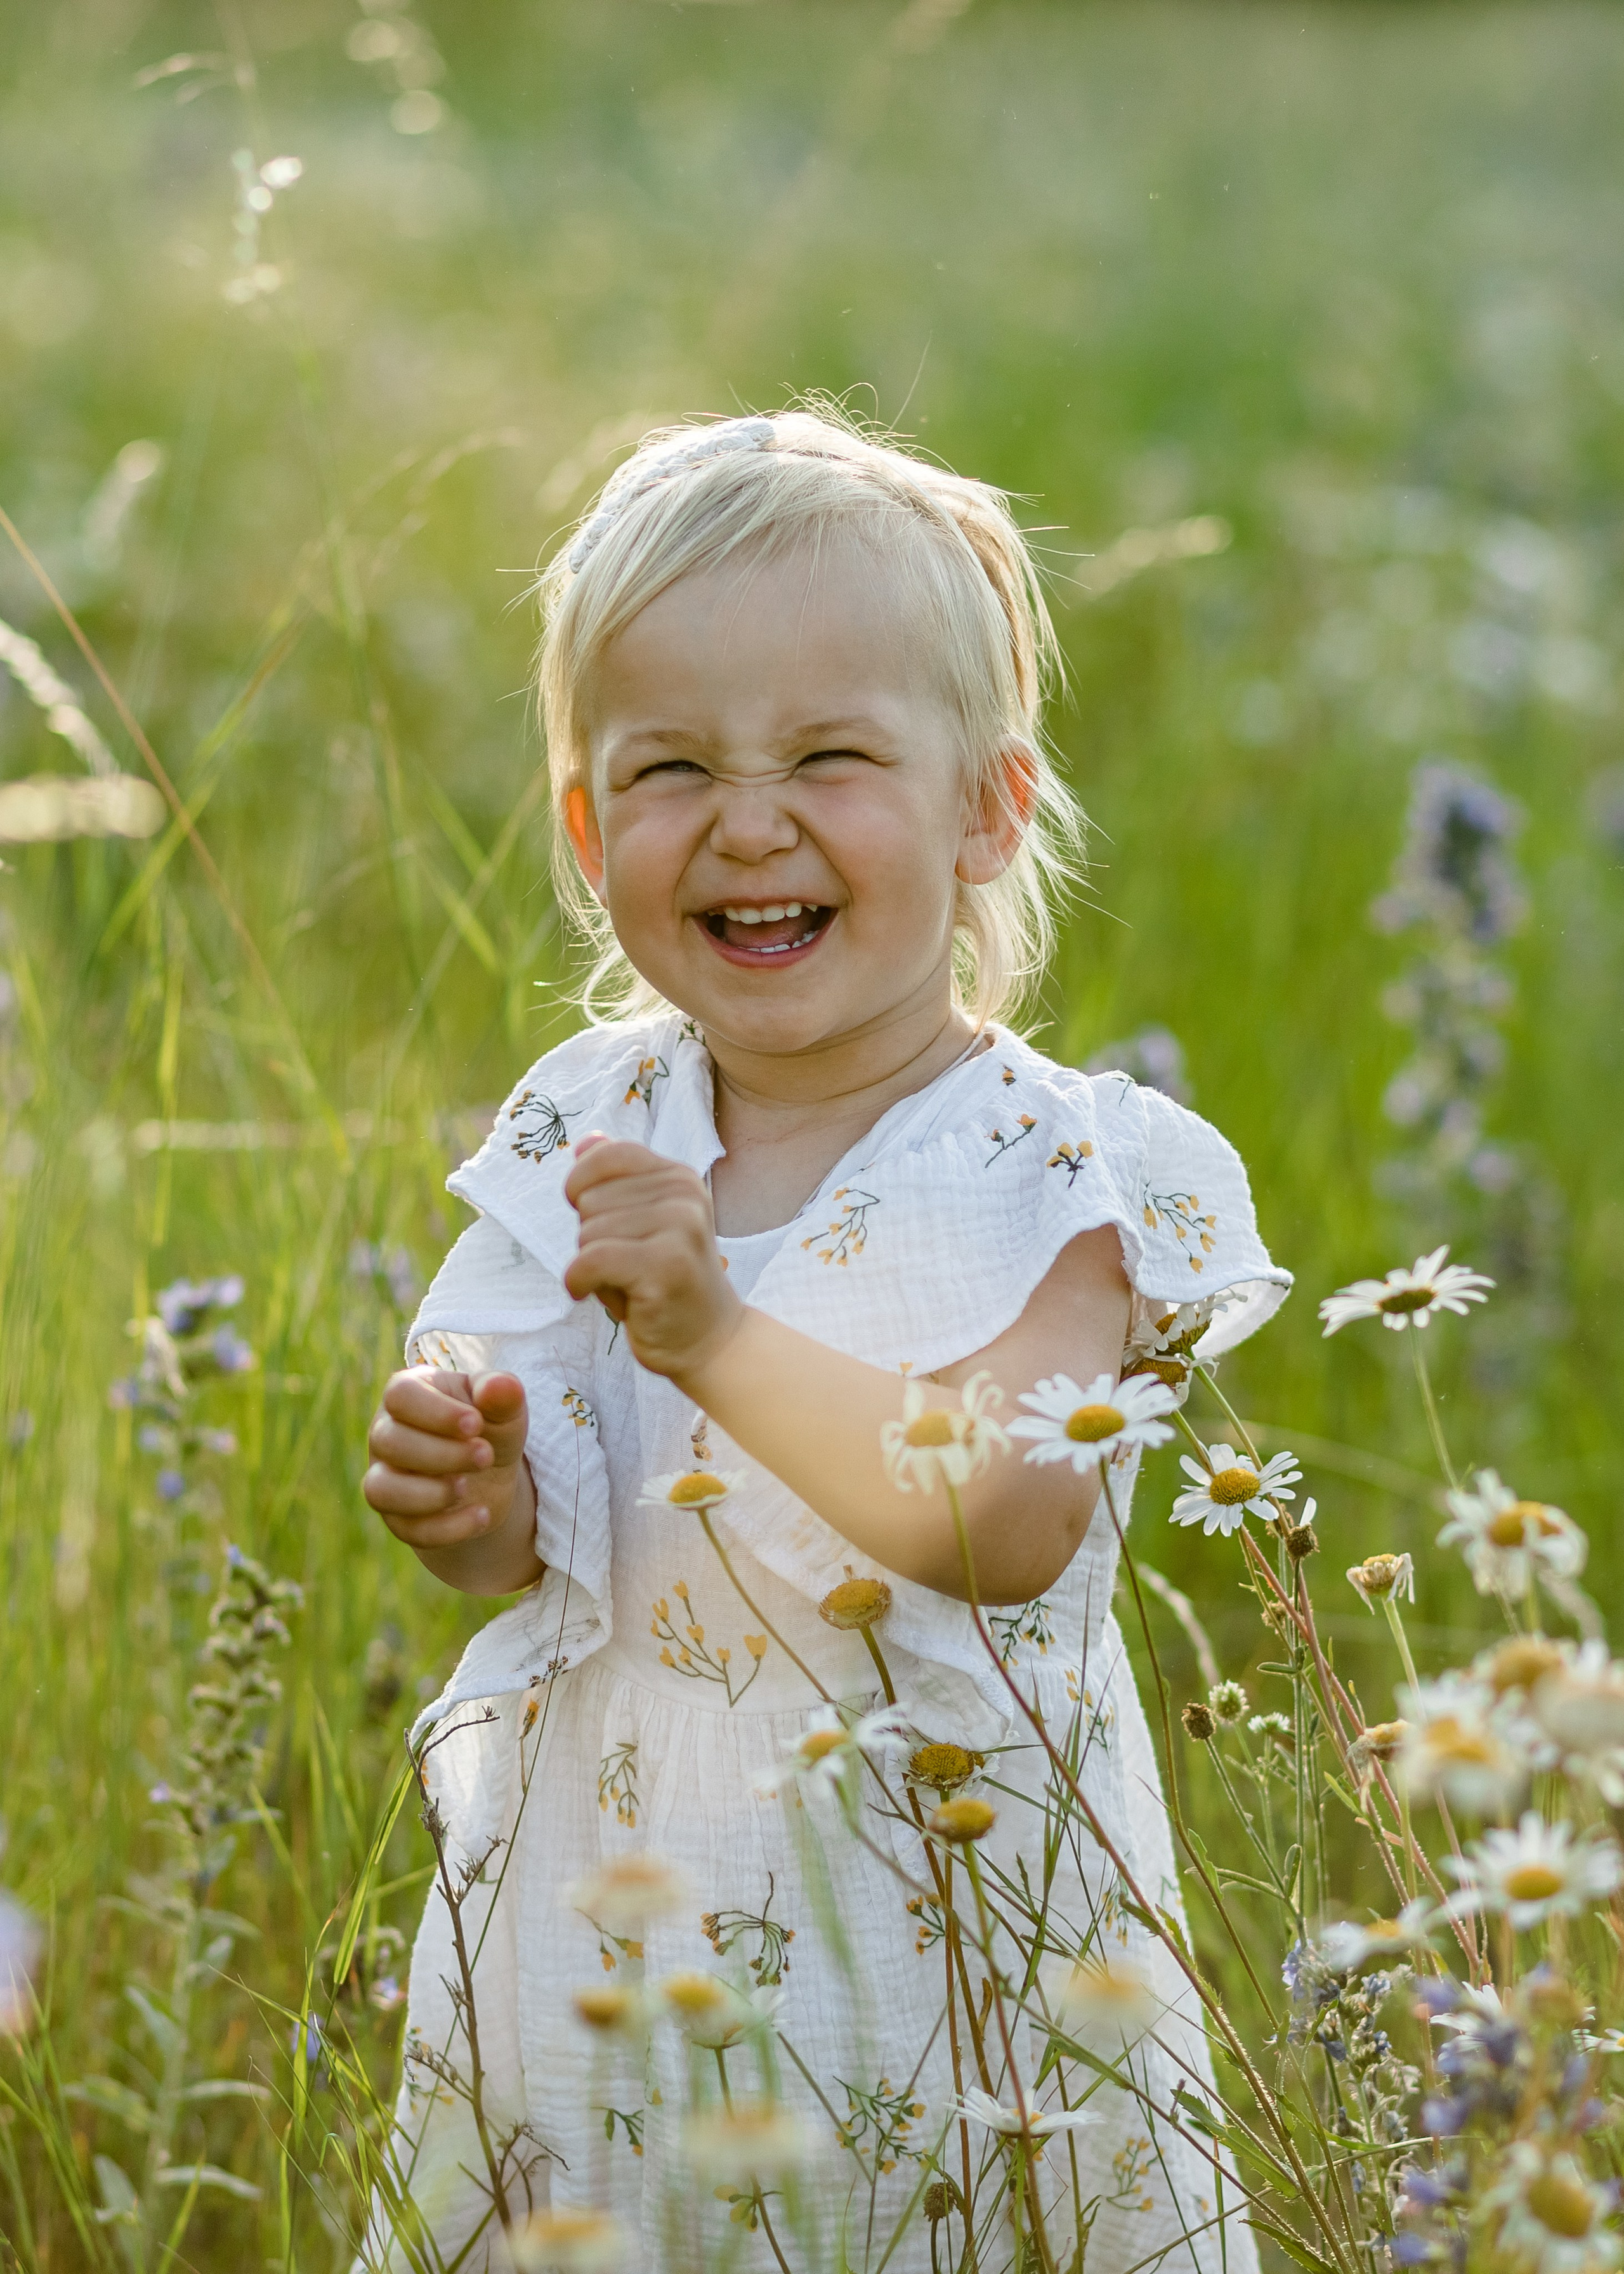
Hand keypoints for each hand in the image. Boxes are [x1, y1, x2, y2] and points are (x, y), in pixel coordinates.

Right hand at [364, 1369, 540, 1591]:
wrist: (492, 1477)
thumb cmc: (492, 1429)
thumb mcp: (505, 1410)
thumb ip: (503, 1395)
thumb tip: (500, 1386)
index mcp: (409, 1394)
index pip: (400, 1395)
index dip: (436, 1412)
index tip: (476, 1424)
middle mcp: (386, 1433)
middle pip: (389, 1441)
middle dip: (441, 1453)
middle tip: (485, 1456)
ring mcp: (386, 1477)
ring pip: (380, 1489)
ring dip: (429, 1493)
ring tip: (468, 1488)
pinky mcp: (397, 1517)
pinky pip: (406, 1528)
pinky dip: (447, 1528)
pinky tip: (481, 1516)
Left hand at [563, 1134, 743, 1382]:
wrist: (707, 1339)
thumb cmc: (662, 1281)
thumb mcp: (640, 1224)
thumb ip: (615, 1182)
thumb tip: (586, 1141)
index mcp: (679, 1178)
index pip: (608, 1155)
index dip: (581, 1185)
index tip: (588, 1215)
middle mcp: (685, 1196)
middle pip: (591, 1199)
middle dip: (590, 1237)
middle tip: (622, 1266)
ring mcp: (680, 1229)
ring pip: (588, 1232)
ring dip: (589, 1264)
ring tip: (622, 1282)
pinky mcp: (666, 1266)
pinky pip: (591, 1259)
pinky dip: (576, 1280)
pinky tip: (585, 1292)